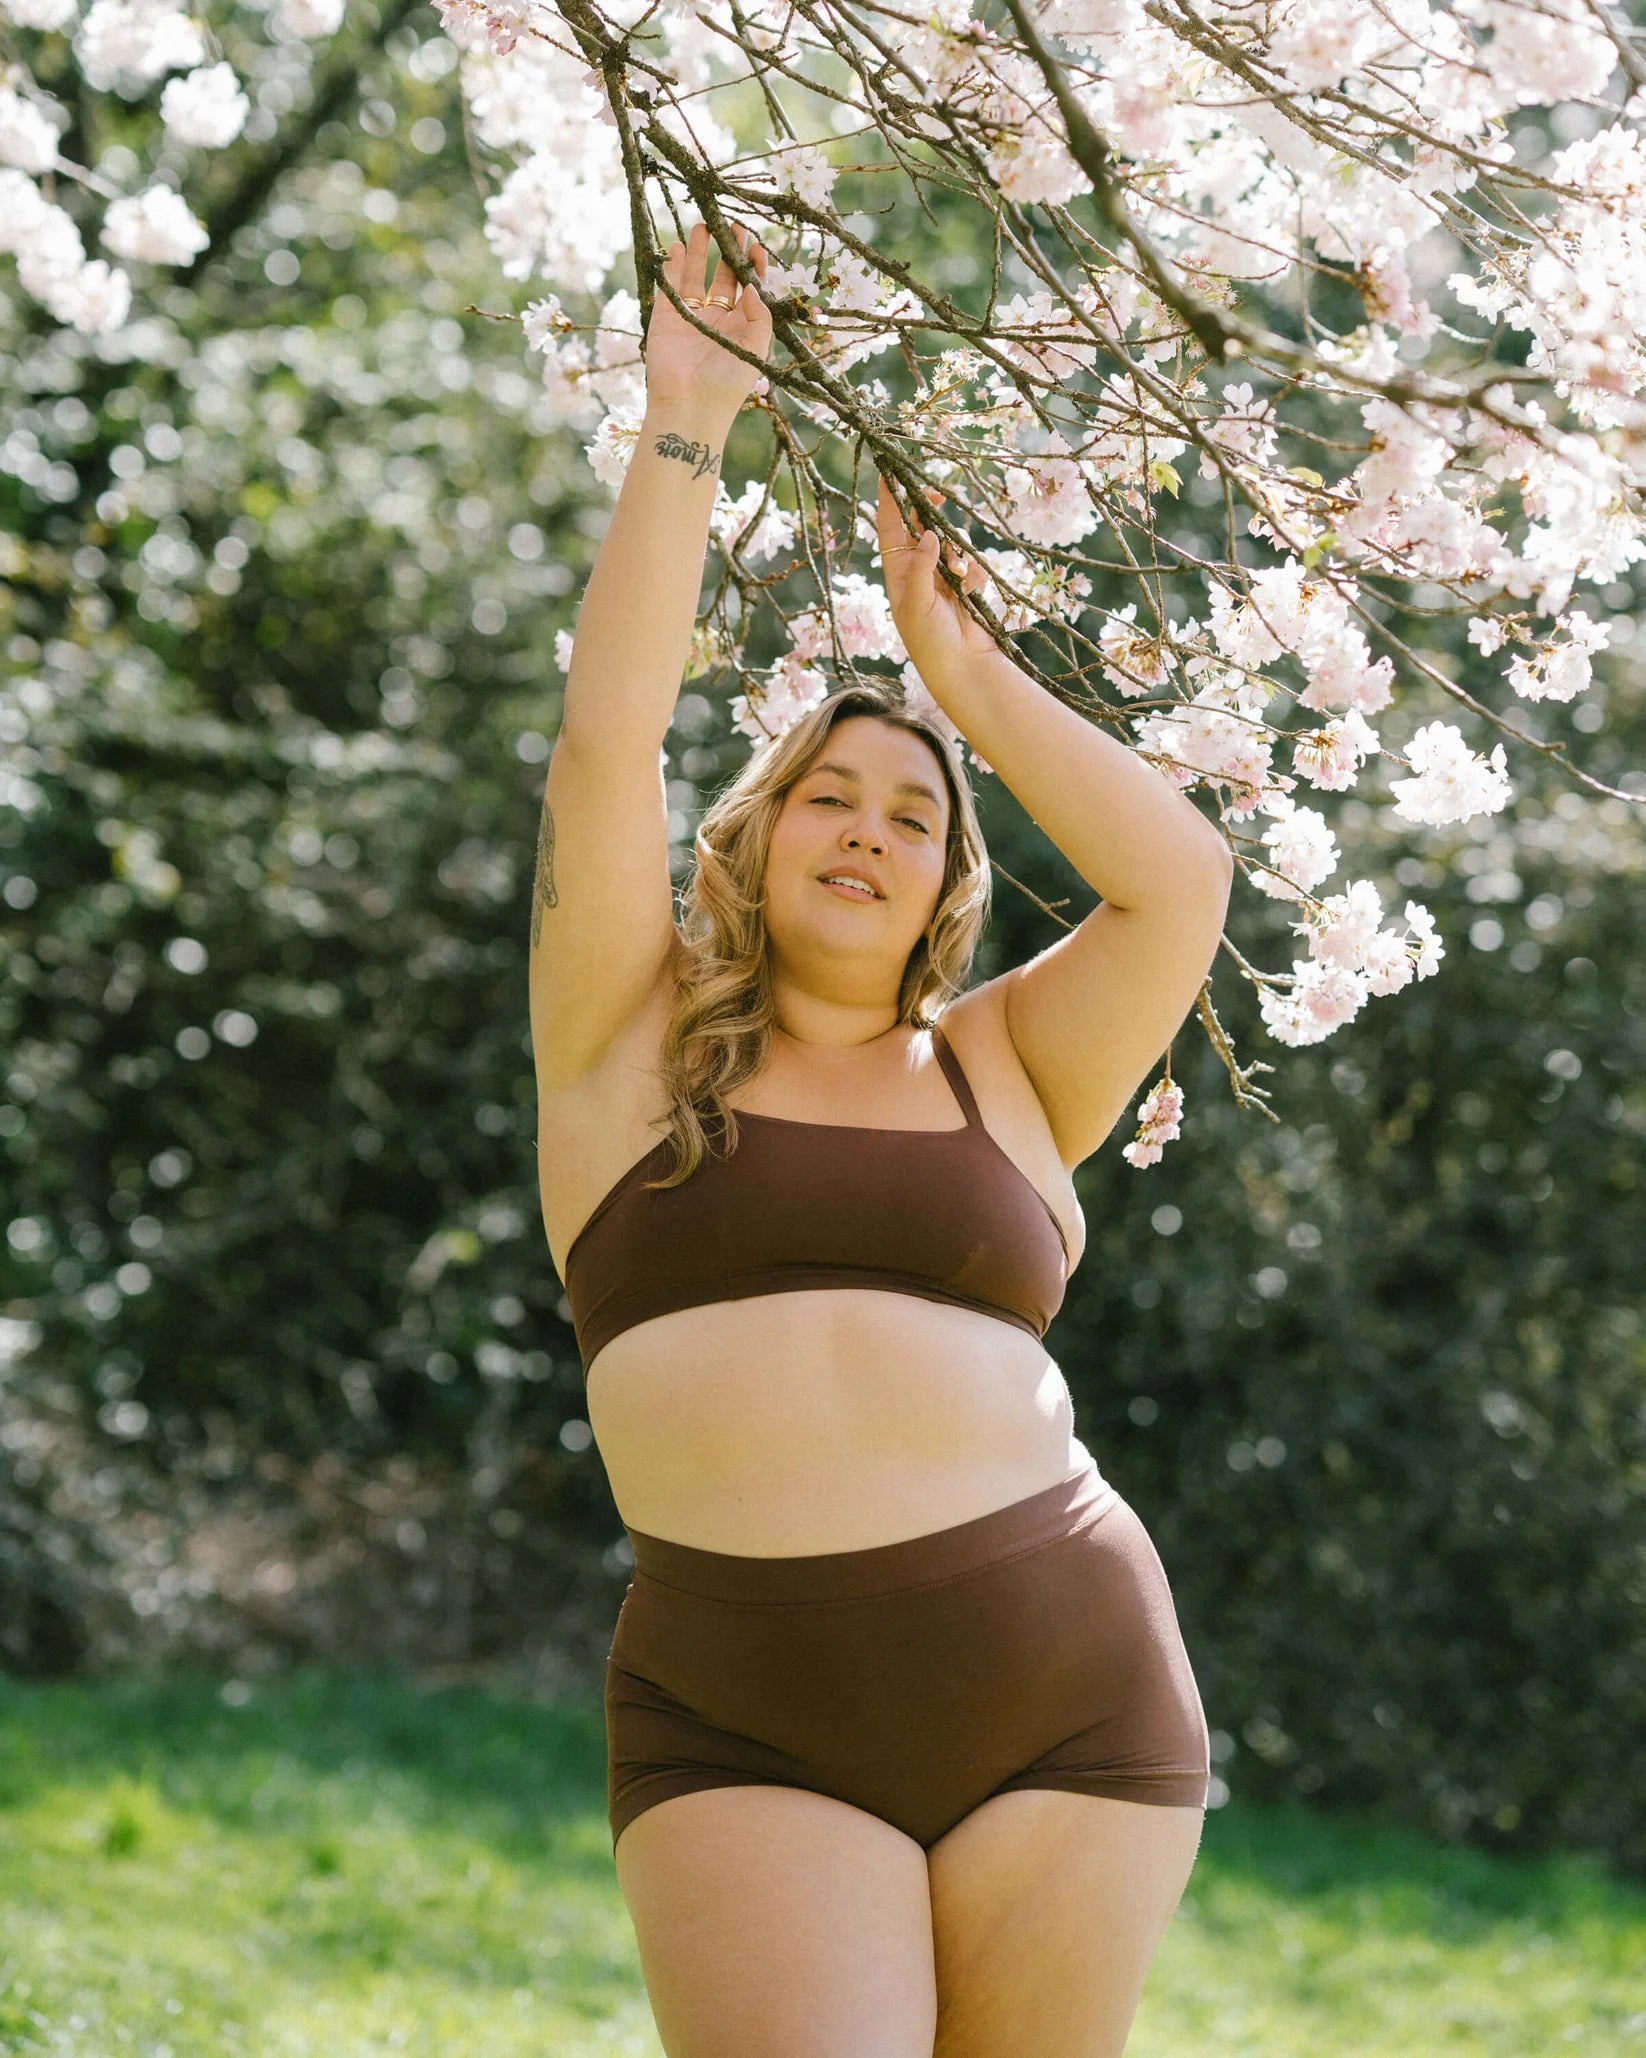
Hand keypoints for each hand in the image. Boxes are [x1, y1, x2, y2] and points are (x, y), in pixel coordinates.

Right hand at [645, 218, 771, 420]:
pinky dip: (671, 266)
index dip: (753, 267)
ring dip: (698, 252)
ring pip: (694, 277)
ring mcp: (690, 317)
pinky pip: (669, 287)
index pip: (749, 289)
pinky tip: (676, 246)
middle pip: (723, 277)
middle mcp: (716, 320)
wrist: (689, 406)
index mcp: (740, 328)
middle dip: (726, 251)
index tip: (755, 244)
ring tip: (702, 225)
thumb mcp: (756, 348)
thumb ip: (761, 315)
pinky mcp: (665, 318)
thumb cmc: (728, 384)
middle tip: (730, 224)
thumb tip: (756, 286)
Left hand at [876, 472, 997, 679]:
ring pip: (952, 544)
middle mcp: (918, 571)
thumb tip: (927, 533)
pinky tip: (971, 593)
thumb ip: (922, 566)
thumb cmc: (929, 640)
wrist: (961, 666)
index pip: (890, 529)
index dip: (890, 502)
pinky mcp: (966, 586)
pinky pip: (972, 564)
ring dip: (958, 553)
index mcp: (898, 574)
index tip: (890, 474)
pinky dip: (974, 574)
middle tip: (939, 493)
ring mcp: (943, 577)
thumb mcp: (917, 602)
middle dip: (931, 512)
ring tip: (959, 576)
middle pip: (922, 527)